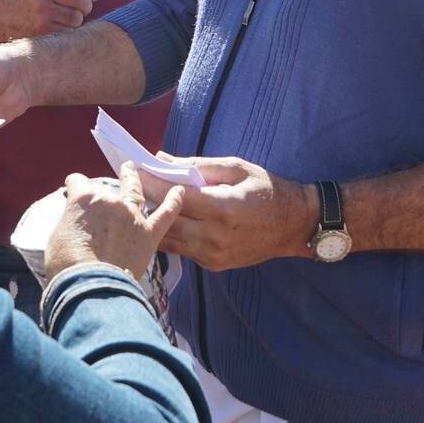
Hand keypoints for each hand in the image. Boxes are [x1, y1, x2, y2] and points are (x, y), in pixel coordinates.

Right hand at [44, 163, 184, 280]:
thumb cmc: (66, 265)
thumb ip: (71, 223)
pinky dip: (174, 202)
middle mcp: (110, 202)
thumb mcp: (57, 237)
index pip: (78, 183)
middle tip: (122, 169)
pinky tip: (180, 192)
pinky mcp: (148, 235)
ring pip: (136, 193)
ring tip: (136, 172)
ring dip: (136, 181)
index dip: (74, 186)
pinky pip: (166, 215)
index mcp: (85, 199)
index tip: (73, 189)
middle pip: (110, 186)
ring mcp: (131, 217)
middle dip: (114, 178)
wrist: (90, 288)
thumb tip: (77, 223)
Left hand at [141, 156, 318, 271]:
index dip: (151, 182)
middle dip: (145, 201)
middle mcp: (215, 237)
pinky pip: (182, 249)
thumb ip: (196, 165)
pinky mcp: (213, 264)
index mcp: (223, 209)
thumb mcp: (235, 168)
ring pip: (169, 240)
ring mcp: (213, 255)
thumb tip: (161, 158)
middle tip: (128, 184)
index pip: (175, 197)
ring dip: (153, 221)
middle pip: (166, 221)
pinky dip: (171, 234)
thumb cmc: (267, 189)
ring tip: (138, 202)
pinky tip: (163, 219)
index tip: (133, 168)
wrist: (295, 226)